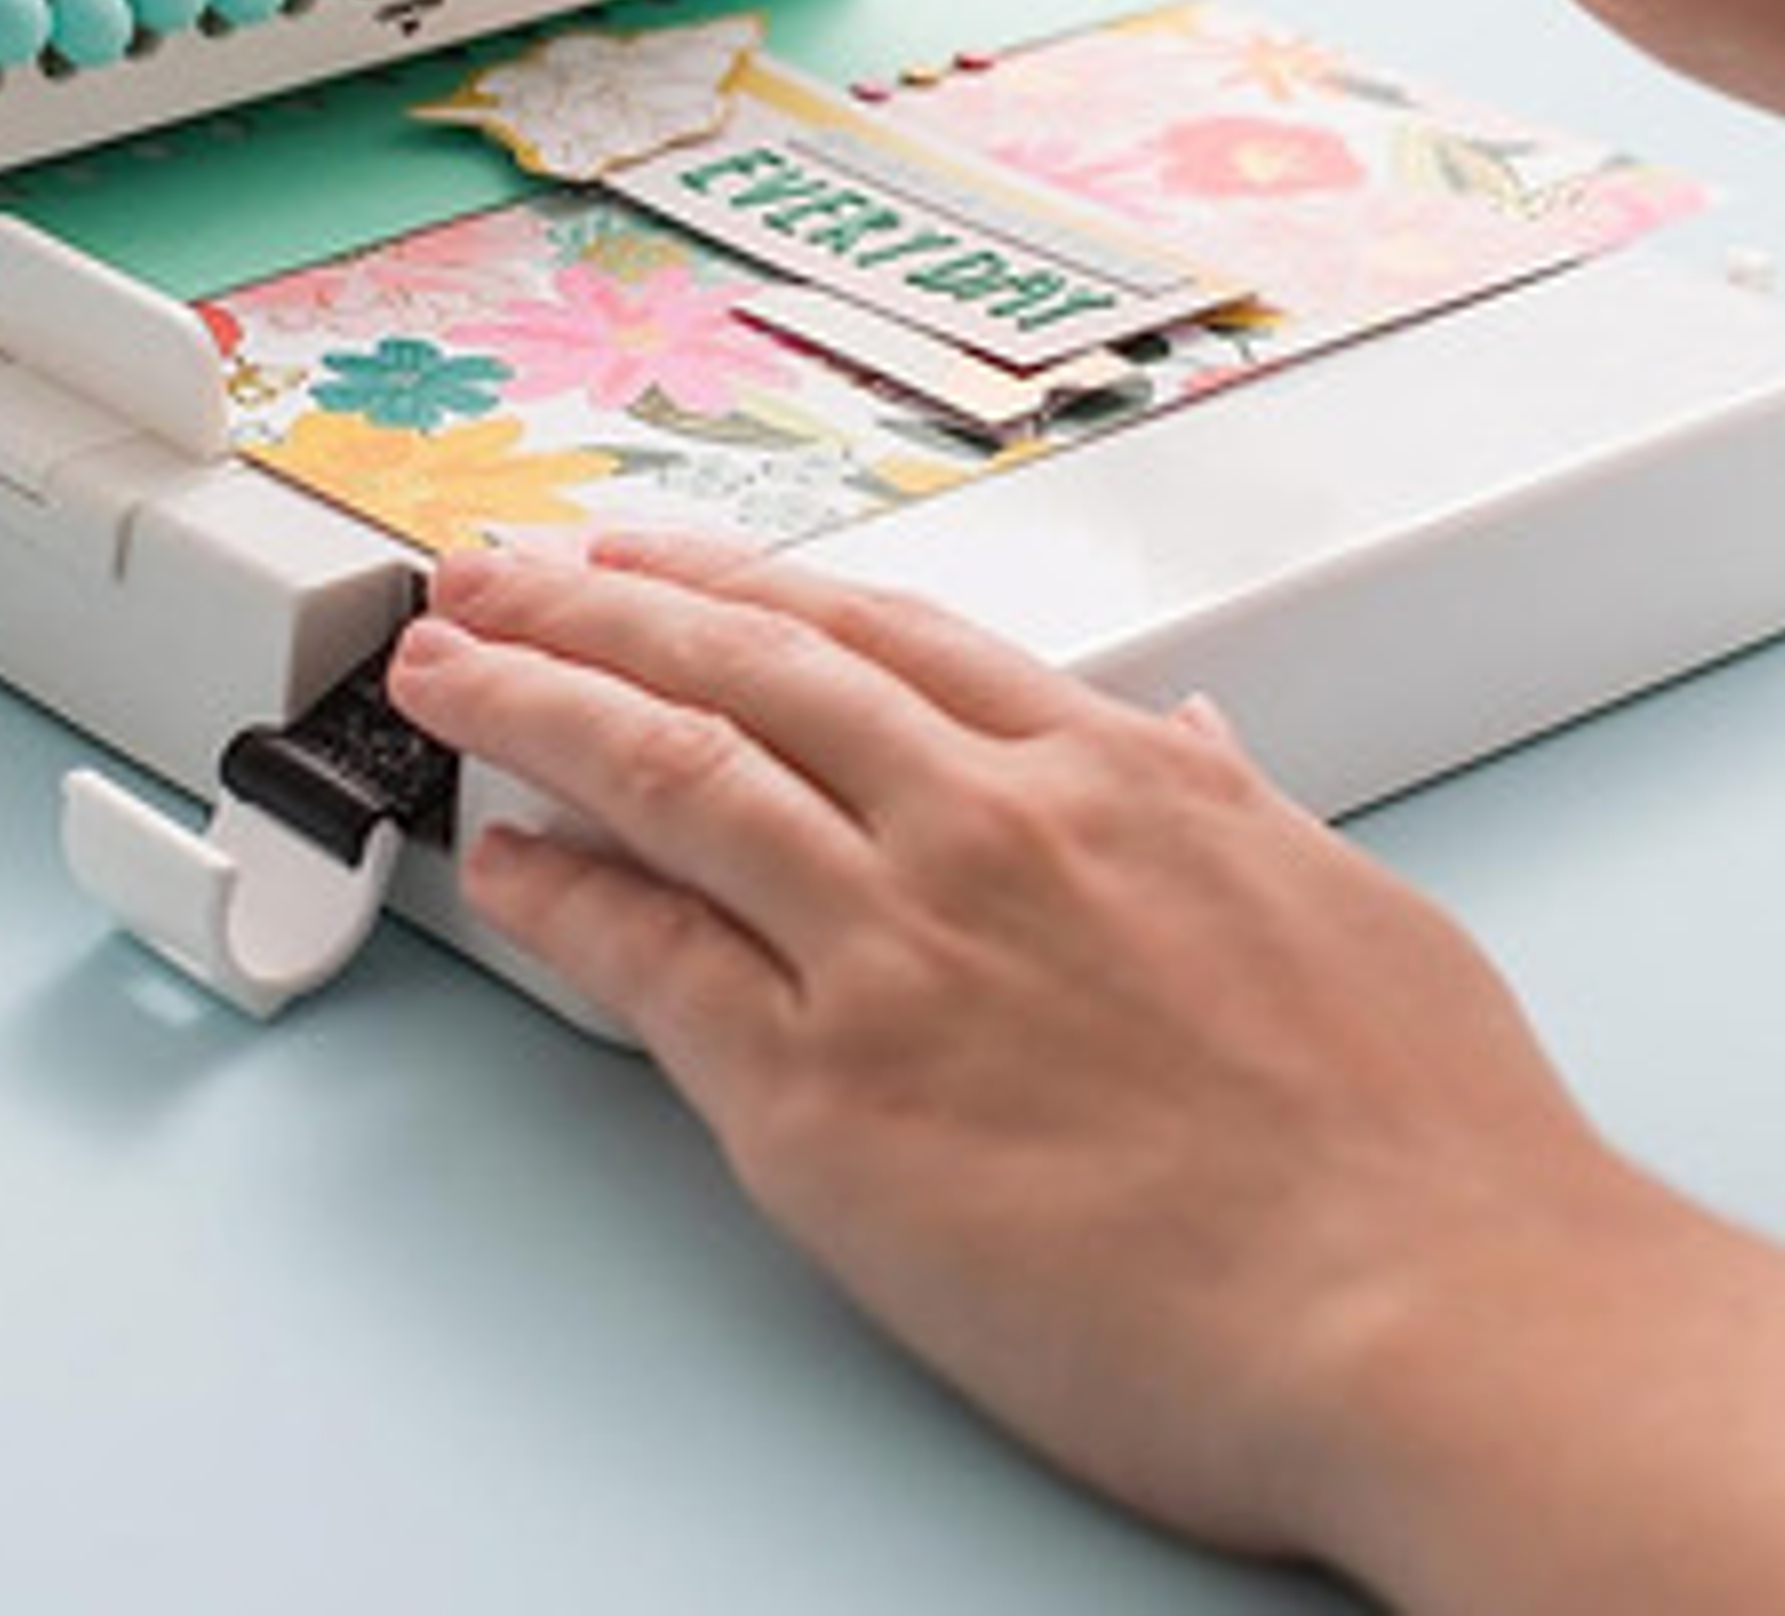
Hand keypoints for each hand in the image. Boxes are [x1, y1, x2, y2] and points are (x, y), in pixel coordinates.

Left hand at [384, 535, 1715, 1599]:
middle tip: (491, 571)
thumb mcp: (1346, 898)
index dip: (738, 584)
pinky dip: (563, 898)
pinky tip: (504, 861)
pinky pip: (656, 965)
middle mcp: (982, 826)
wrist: (1432, 1319)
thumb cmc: (1422, 1141)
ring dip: (535, 703)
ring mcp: (895, 951)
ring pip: (670, 773)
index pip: (875, 630)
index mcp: (1105, 771)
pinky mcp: (830, 1103)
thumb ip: (1231, 800)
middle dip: (594, 606)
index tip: (652, 559)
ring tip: (445, 669)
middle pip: (742, 669)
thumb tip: (1182, 727)